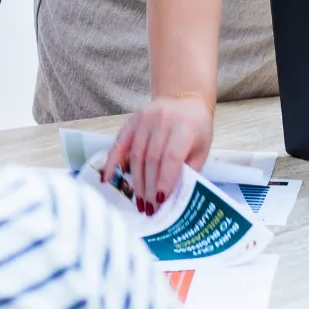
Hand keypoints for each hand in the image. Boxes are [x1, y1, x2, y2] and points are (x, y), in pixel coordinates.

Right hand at [102, 96, 213, 214]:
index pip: (171, 157)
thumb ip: (189, 171)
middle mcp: (163, 120)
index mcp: (185, 127)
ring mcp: (146, 118)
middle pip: (152, 158)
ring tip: (139, 202)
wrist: (186, 99)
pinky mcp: (133, 119)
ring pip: (136, 154)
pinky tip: (107, 178)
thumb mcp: (201, 149)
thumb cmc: (196, 129)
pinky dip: (112, 161)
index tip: (160, 201)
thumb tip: (174, 199)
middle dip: (149, 187)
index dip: (165, 180)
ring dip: (136, 181)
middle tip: (149, 209)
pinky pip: (120, 142)